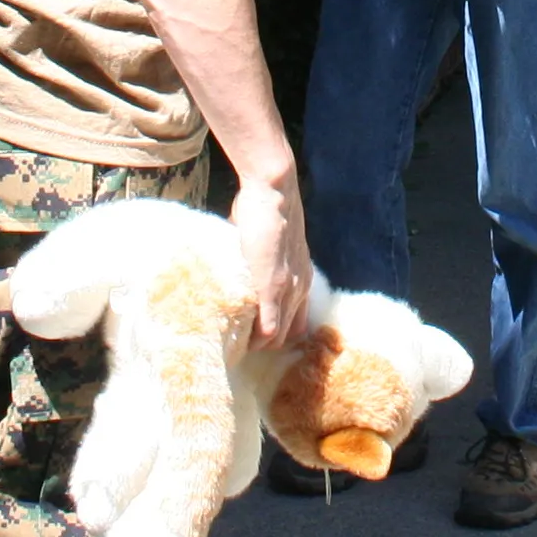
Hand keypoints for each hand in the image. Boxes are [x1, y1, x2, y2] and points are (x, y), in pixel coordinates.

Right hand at [229, 172, 311, 348]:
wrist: (274, 191)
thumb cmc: (268, 211)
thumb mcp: (272, 243)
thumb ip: (262, 260)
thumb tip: (241, 266)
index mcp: (302, 278)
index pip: (296, 323)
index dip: (276, 334)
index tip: (254, 338)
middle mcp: (301, 287)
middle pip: (288, 335)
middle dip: (264, 344)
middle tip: (239, 344)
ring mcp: (289, 288)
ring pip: (277, 335)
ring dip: (256, 343)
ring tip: (234, 343)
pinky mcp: (272, 285)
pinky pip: (268, 326)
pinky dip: (255, 338)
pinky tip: (238, 338)